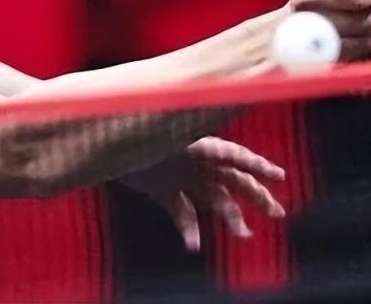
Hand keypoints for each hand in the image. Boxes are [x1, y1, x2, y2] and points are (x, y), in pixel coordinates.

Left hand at [118, 136, 285, 251]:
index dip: (256, 164)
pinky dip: (190, 229)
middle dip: (257, 195)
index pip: (233, 154)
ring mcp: (179, 177)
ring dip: (231, 216)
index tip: (279, 177)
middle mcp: (192, 161)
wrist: (100, 144)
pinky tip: (193, 245)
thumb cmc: (130, 133)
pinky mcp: (163, 191)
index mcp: (195, 144)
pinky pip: (184, 213)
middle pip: (232, 179)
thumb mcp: (158, 134)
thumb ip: (180, 138)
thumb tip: (209, 143)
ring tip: (244, 235)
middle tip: (277, 214)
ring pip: (214, 199)